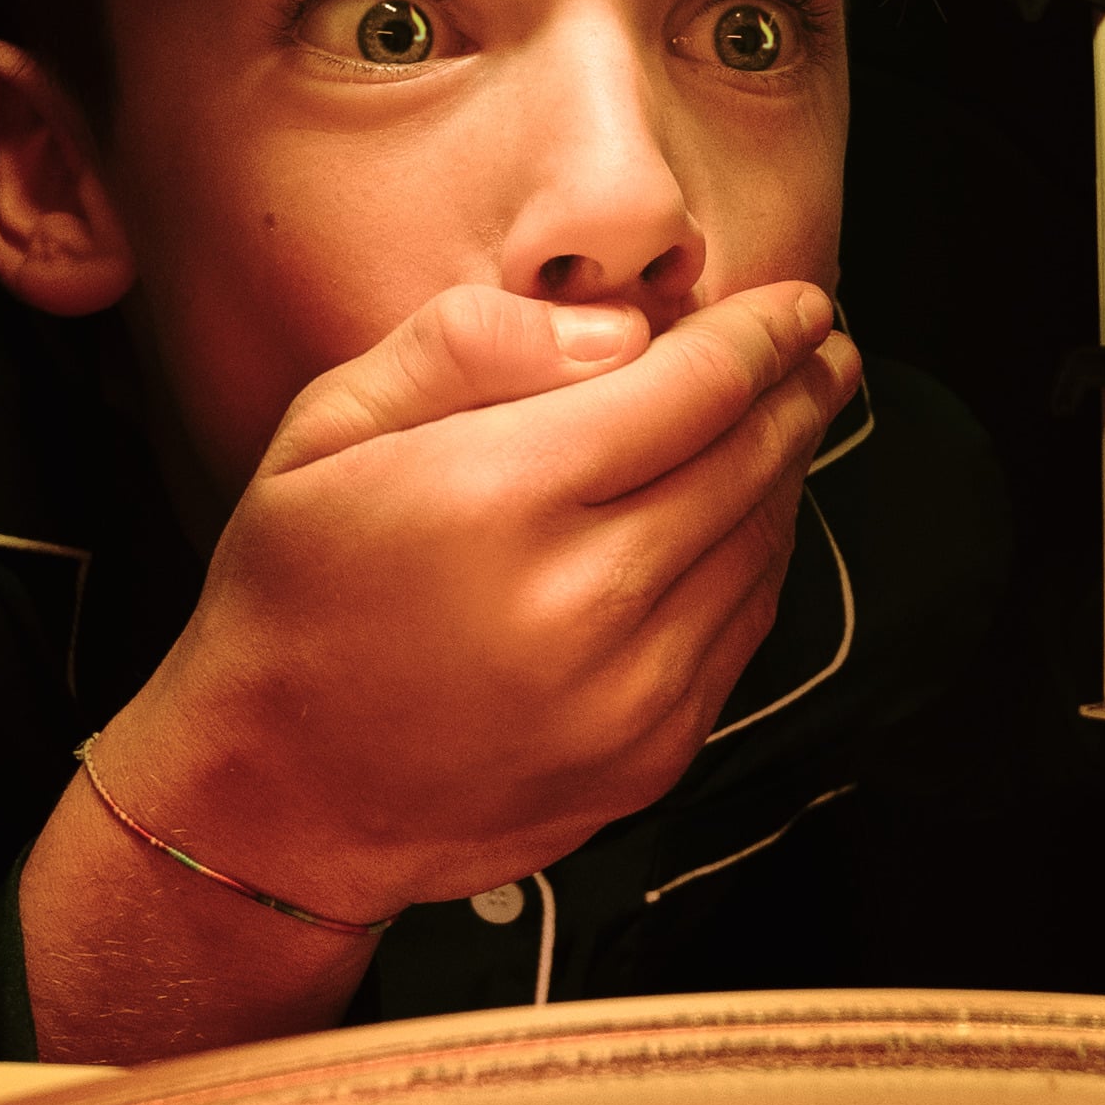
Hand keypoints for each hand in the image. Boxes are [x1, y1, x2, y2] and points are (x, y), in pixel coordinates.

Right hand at [85, 278, 860, 922]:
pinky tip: (742, 522)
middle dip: (799, 392)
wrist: (280, 799)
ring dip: (786, 475)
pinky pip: (743, 633)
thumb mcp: (330, 427)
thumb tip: (620, 330)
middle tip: (824, 350)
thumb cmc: (296, 594)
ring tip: (788, 421)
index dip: (761, 336)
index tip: (799, 305)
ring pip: (761, 548)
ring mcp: (629, 694)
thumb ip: (470, 345)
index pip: (691, 389)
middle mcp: (582, 601)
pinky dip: (758, 562)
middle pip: (747, 463)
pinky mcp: (651, 758)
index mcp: (500, 499)